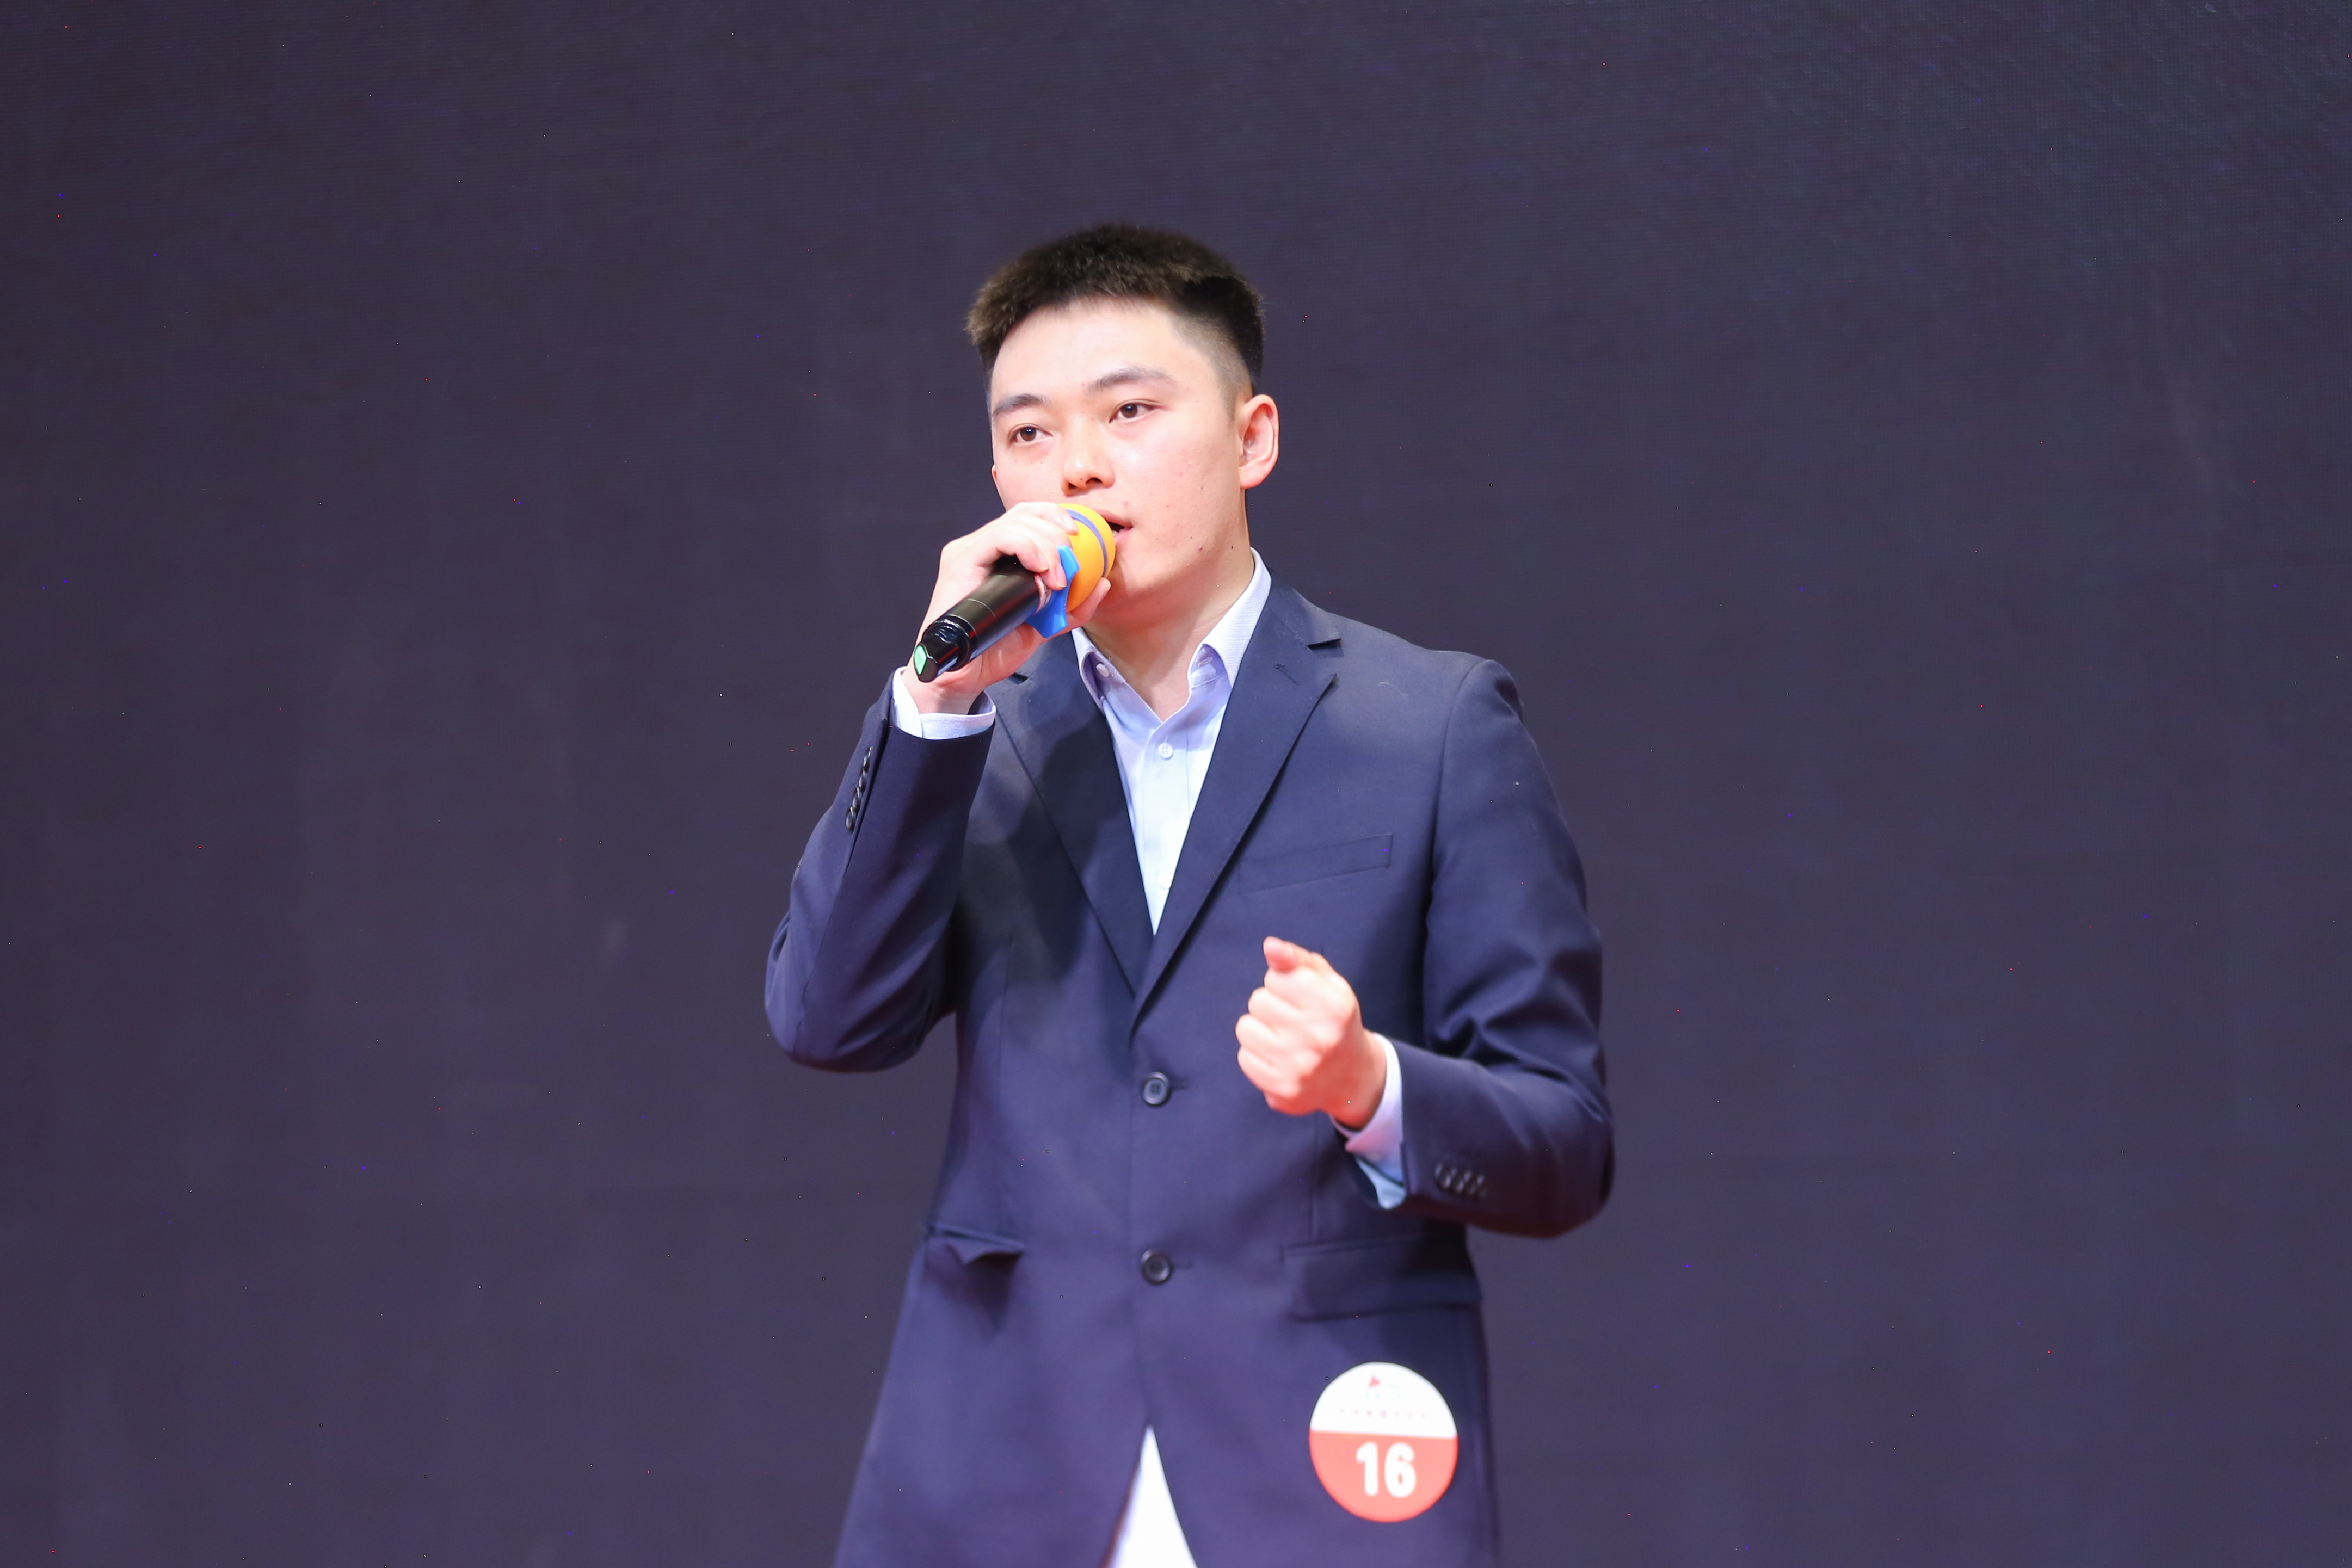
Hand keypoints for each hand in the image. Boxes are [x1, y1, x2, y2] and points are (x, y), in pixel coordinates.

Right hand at [905, 503, 1112, 714]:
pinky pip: (998, 537)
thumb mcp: (1046, 624)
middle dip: (1056, 533)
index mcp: (999, 554)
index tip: (1079, 537)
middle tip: (1070, 567)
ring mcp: (969, 551)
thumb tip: (1103, 584)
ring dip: (1046, 546)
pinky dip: (1027, 547)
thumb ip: (1073, 606)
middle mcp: (982, 547)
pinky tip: (1041, 570)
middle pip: (1024, 514)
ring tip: (1057, 579)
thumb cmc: (996, 647)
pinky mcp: (961, 561)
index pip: (1027, 516)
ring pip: (1014, 523)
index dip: (1055, 517)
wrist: (967, 673)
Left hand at [1235, 937, 1387, 1129]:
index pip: (1273, 978)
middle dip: (1270, 1006)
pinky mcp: (1283, 1090)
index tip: (1300, 998)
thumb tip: (1269, 946)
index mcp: (1333, 1004)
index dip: (1282, 985)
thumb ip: (1296, 960)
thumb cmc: (1333, 1020)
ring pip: (1245, 1029)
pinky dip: (1257, 1055)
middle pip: (1257, 1002)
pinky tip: (1279, 1058)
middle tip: (1292, 1020)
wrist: (1351, 1075)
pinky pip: (1244, 1058)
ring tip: (1283, 1038)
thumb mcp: (1326, 982)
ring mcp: (1300, 1067)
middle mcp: (1319, 1037)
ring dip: (1259, 1029)